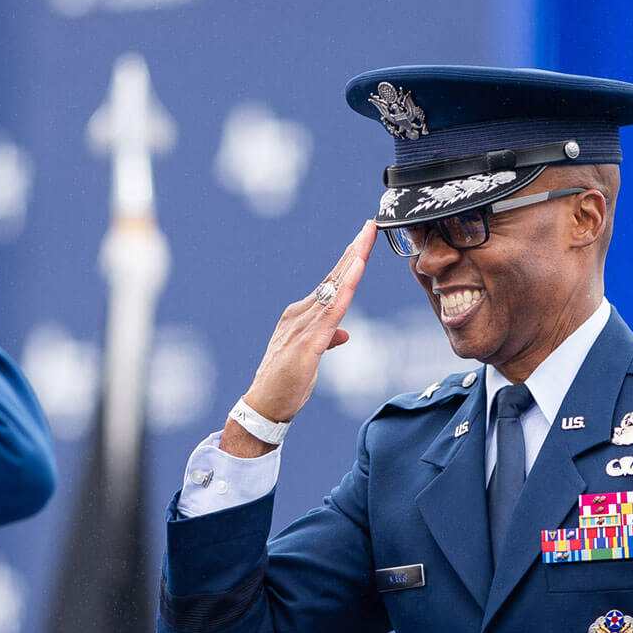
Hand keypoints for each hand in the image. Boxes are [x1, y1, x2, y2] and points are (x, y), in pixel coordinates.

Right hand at [222, 221, 375, 456]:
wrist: (264, 407)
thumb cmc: (285, 385)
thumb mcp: (312, 358)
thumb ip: (327, 340)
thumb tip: (344, 333)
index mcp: (301, 317)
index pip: (330, 284)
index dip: (349, 261)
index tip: (364, 240)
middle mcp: (300, 314)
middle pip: (333, 277)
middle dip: (353, 250)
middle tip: (369, 225)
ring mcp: (303, 326)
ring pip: (334, 287)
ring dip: (352, 261)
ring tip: (366, 238)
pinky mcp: (308, 342)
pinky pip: (332, 309)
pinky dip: (345, 287)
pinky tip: (356, 270)